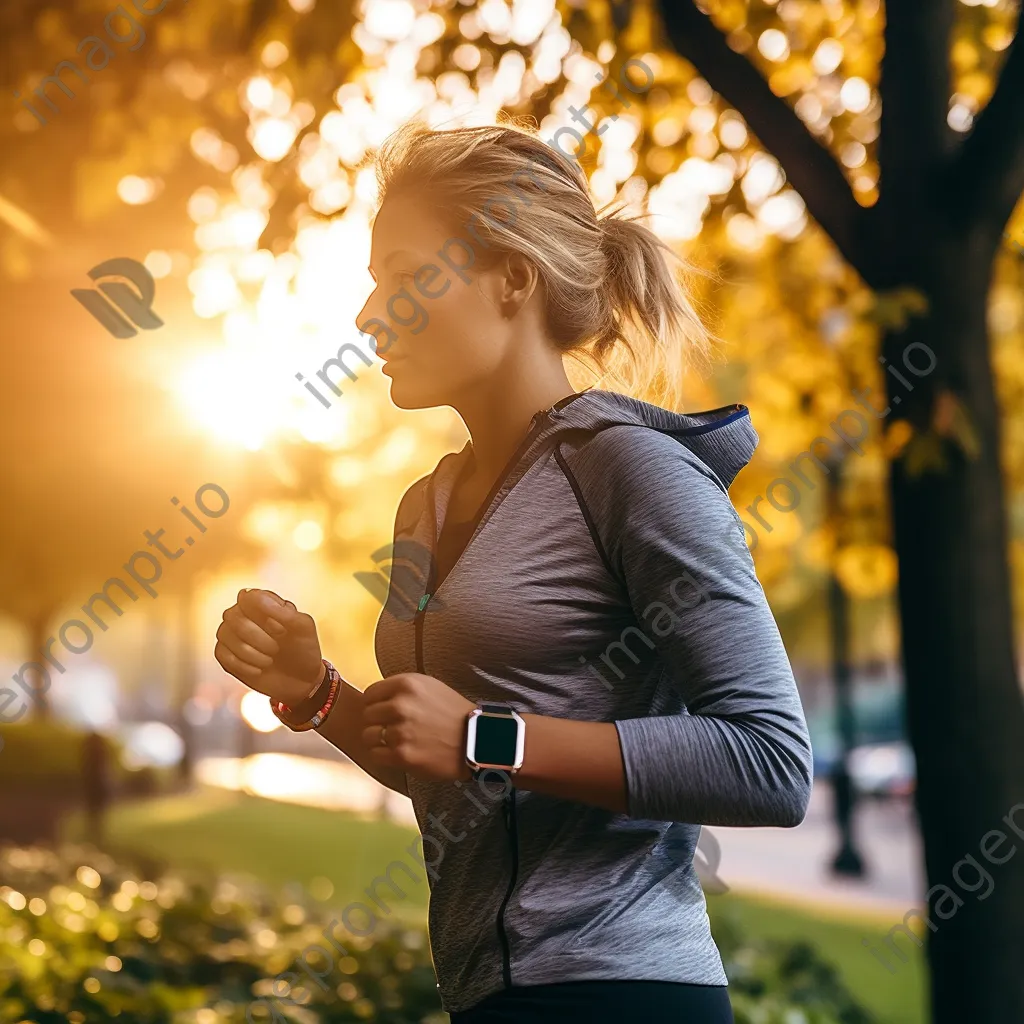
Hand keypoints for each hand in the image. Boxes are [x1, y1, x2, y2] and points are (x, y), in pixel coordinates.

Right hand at [214, 589, 324, 705]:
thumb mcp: (302, 627)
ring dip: (251, 653)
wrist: (301, 681)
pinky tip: (260, 669)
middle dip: (256, 637)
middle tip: (276, 648)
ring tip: (270, 660)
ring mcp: (231, 633)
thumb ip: (280, 609)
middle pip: (233, 616)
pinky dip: (244, 666)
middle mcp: (242, 613)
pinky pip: (223, 654)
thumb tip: (246, 594)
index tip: (281, 630)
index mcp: (262, 601)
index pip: (248, 597)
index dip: (264, 616)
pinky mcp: (225, 654)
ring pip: (225, 635)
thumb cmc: (304, 648)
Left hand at [361, 673, 474, 781]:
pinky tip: (400, 753)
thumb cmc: (451, 712)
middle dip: (378, 722)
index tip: (387, 712)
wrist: (475, 741)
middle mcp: (401, 705)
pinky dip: (384, 755)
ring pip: (368, 735)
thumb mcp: (428, 686)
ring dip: (379, 740)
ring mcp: (401, 731)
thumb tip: (372, 696)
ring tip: (398, 741)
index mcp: (406, 684)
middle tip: (395, 728)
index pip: (370, 693)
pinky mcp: (402, 754)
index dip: (377, 704)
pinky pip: (375, 754)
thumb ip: (400, 687)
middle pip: (367, 714)